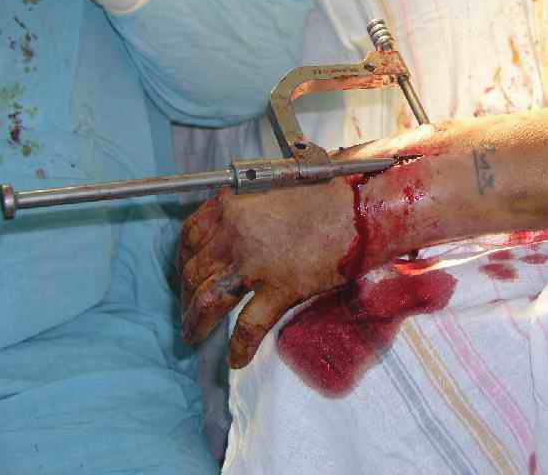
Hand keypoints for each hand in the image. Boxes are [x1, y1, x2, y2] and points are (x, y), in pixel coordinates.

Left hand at [179, 183, 355, 367]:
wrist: (363, 211)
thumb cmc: (330, 195)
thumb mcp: (279, 188)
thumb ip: (252, 206)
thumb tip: (240, 226)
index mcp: (233, 205)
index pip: (190, 235)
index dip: (183, 258)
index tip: (185, 272)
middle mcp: (236, 234)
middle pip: (195, 271)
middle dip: (186, 294)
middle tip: (188, 308)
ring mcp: (256, 264)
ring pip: (209, 300)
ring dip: (196, 322)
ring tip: (192, 337)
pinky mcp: (281, 289)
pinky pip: (249, 325)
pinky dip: (239, 346)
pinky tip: (235, 360)